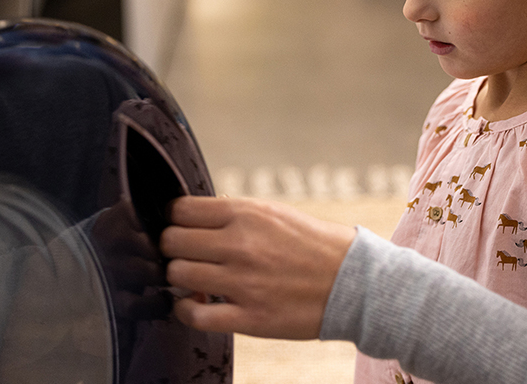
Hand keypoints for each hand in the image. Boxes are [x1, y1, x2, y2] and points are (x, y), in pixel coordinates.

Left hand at [160, 196, 355, 338]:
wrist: (354, 282)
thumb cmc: (314, 245)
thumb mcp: (274, 213)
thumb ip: (233, 215)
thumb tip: (192, 218)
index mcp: (246, 213)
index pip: (180, 210)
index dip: (175, 220)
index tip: (182, 229)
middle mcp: (241, 244)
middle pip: (172, 241)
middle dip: (174, 248)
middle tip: (188, 255)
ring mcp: (243, 282)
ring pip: (178, 274)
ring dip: (181, 278)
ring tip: (195, 280)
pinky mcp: (249, 317)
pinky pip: (194, 314)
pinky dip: (186, 309)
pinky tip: (196, 304)